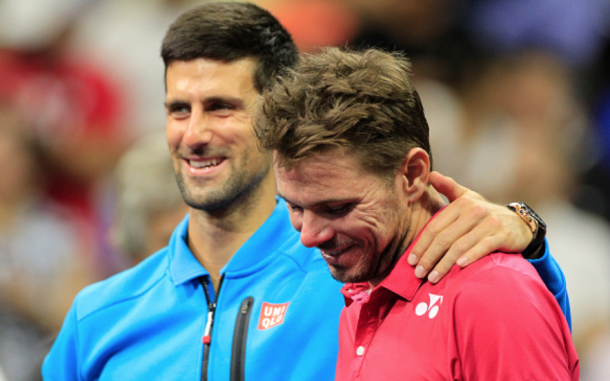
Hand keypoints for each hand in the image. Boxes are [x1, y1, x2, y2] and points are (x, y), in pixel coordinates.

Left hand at [409, 171, 532, 282]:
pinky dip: (470, 257)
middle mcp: (474, 211)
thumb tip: (430, 174)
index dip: (421, 244)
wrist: (519, 224)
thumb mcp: (468, 198)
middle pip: (445, 238)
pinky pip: (482, 247)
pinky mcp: (502, 235)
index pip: (435, 227)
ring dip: (444, 264)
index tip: (410, 261)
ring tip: (432, 278)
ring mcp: (489, 223)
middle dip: (429, 257)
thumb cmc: (485, 214)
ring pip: (460, 246)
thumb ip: (448, 188)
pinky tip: (458, 267)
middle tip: (418, 273)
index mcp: (461, 203)